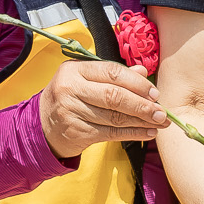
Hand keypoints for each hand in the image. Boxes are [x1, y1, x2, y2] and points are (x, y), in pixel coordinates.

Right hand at [38, 60, 163, 158]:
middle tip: (162, 111)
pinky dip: (133, 134)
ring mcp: (71, 112)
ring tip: (160, 123)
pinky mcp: (76, 132)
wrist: (42, 127)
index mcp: (74, 70)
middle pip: (114, 96)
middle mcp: (70, 89)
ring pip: (115, 117)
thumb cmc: (70, 98)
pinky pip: (111, 133)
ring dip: (142, 121)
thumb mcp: (85, 80)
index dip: (137, 83)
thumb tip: (143, 72)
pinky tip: (148, 133)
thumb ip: (112, 75)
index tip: (155, 92)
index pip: (112, 72)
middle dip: (142, 104)